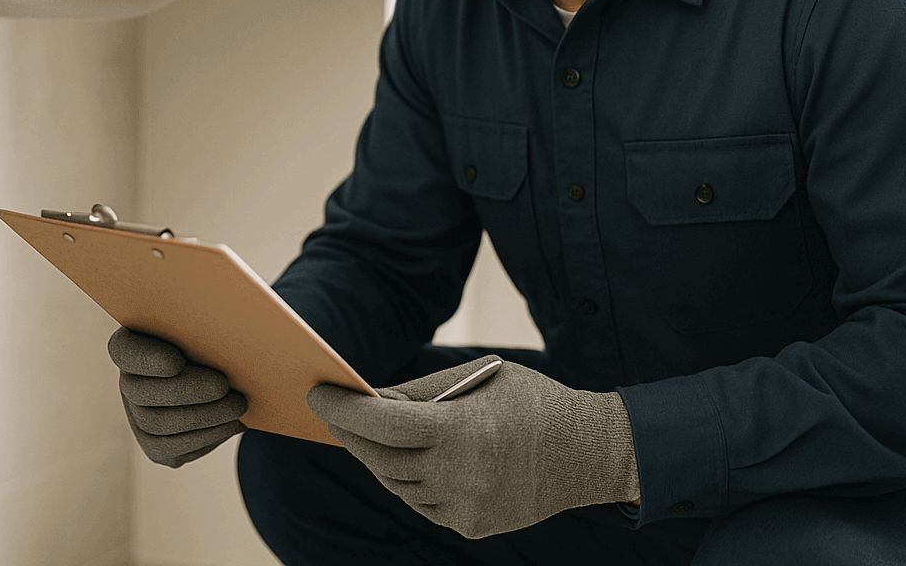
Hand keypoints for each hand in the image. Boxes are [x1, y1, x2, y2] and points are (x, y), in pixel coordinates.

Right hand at [108, 327, 246, 467]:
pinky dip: (207, 436)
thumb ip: (206, 321)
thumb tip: (232, 319)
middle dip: (188, 391)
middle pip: (141, 392)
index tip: (177, 360)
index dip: (146, 358)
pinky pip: (174, 449)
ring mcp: (138, 419)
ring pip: (159, 425)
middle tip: (224, 385)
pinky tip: (232, 423)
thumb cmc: (218, 341)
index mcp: (134, 345)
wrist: (226, 378)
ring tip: (237, 406)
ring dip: (204, 416)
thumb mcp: (209, 326)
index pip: (124, 350)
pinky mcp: (157, 449)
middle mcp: (128, 383)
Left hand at [307, 355, 639, 538]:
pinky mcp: (469, 527)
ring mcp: (463, 506)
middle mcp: (457, 472)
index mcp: (459, 428)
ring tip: (371, 437)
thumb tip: (372, 399)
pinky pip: (422, 505)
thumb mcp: (480, 378)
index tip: (318, 395)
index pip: (380, 422)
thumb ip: (423, 392)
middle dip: (351, 435)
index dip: (342, 409)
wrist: (588, 453)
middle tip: (335, 416)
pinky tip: (411, 462)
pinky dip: (409, 482)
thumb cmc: (531, 402)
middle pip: (379, 458)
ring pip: (396, 485)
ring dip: (378, 460)